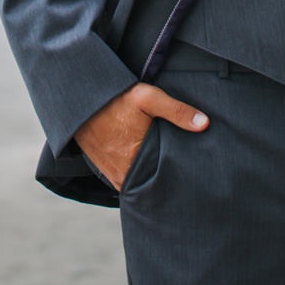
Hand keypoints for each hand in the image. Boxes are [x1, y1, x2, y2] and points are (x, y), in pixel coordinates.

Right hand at [74, 83, 209, 191]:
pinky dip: (135, 177)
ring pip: (137, 184)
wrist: (80, 100)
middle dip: (164, 182)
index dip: (177, 179)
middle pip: (149, 186)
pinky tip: (147, 169)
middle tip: (183, 177)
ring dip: (148, 180)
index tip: (191, 176)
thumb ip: (176, 111)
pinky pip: (124, 180)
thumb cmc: (115, 99)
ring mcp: (112, 173)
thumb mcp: (147, 98)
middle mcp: (122, 173)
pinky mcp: (104, 169)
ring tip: (166, 174)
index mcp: (135, 161)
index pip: (162, 181)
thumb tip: (204, 124)